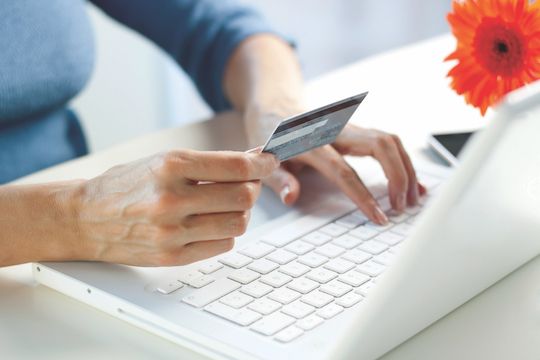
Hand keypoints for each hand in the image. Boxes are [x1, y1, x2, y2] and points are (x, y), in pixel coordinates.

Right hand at [73, 150, 278, 265]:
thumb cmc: (125, 185)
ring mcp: (172, 232)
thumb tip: (253, 157)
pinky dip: (225, 232)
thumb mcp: (163, 160)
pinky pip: (222, 245)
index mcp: (170, 166)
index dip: (261, 163)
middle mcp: (171, 200)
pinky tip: (210, 223)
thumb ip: (209, 162)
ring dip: (240, 212)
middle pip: (243, 197)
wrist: (84, 218)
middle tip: (248, 183)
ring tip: (226, 205)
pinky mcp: (172, 257)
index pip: (235, 166)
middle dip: (253, 187)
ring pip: (237, 223)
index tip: (268, 161)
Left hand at [245, 108, 424, 224]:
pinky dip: (404, 161)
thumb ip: (278, 179)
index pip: (343, 171)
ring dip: (406, 168)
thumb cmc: (271, 139)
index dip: (362, 195)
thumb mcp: (265, 161)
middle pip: (379, 145)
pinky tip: (414, 181)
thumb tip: (292, 197)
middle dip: (397, 176)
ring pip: (390, 140)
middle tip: (402, 206)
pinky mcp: (358, 130)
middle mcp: (335, 130)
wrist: (276, 110)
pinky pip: (388, 142)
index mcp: (311, 141)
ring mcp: (350, 127)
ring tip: (413, 198)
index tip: (379, 216)